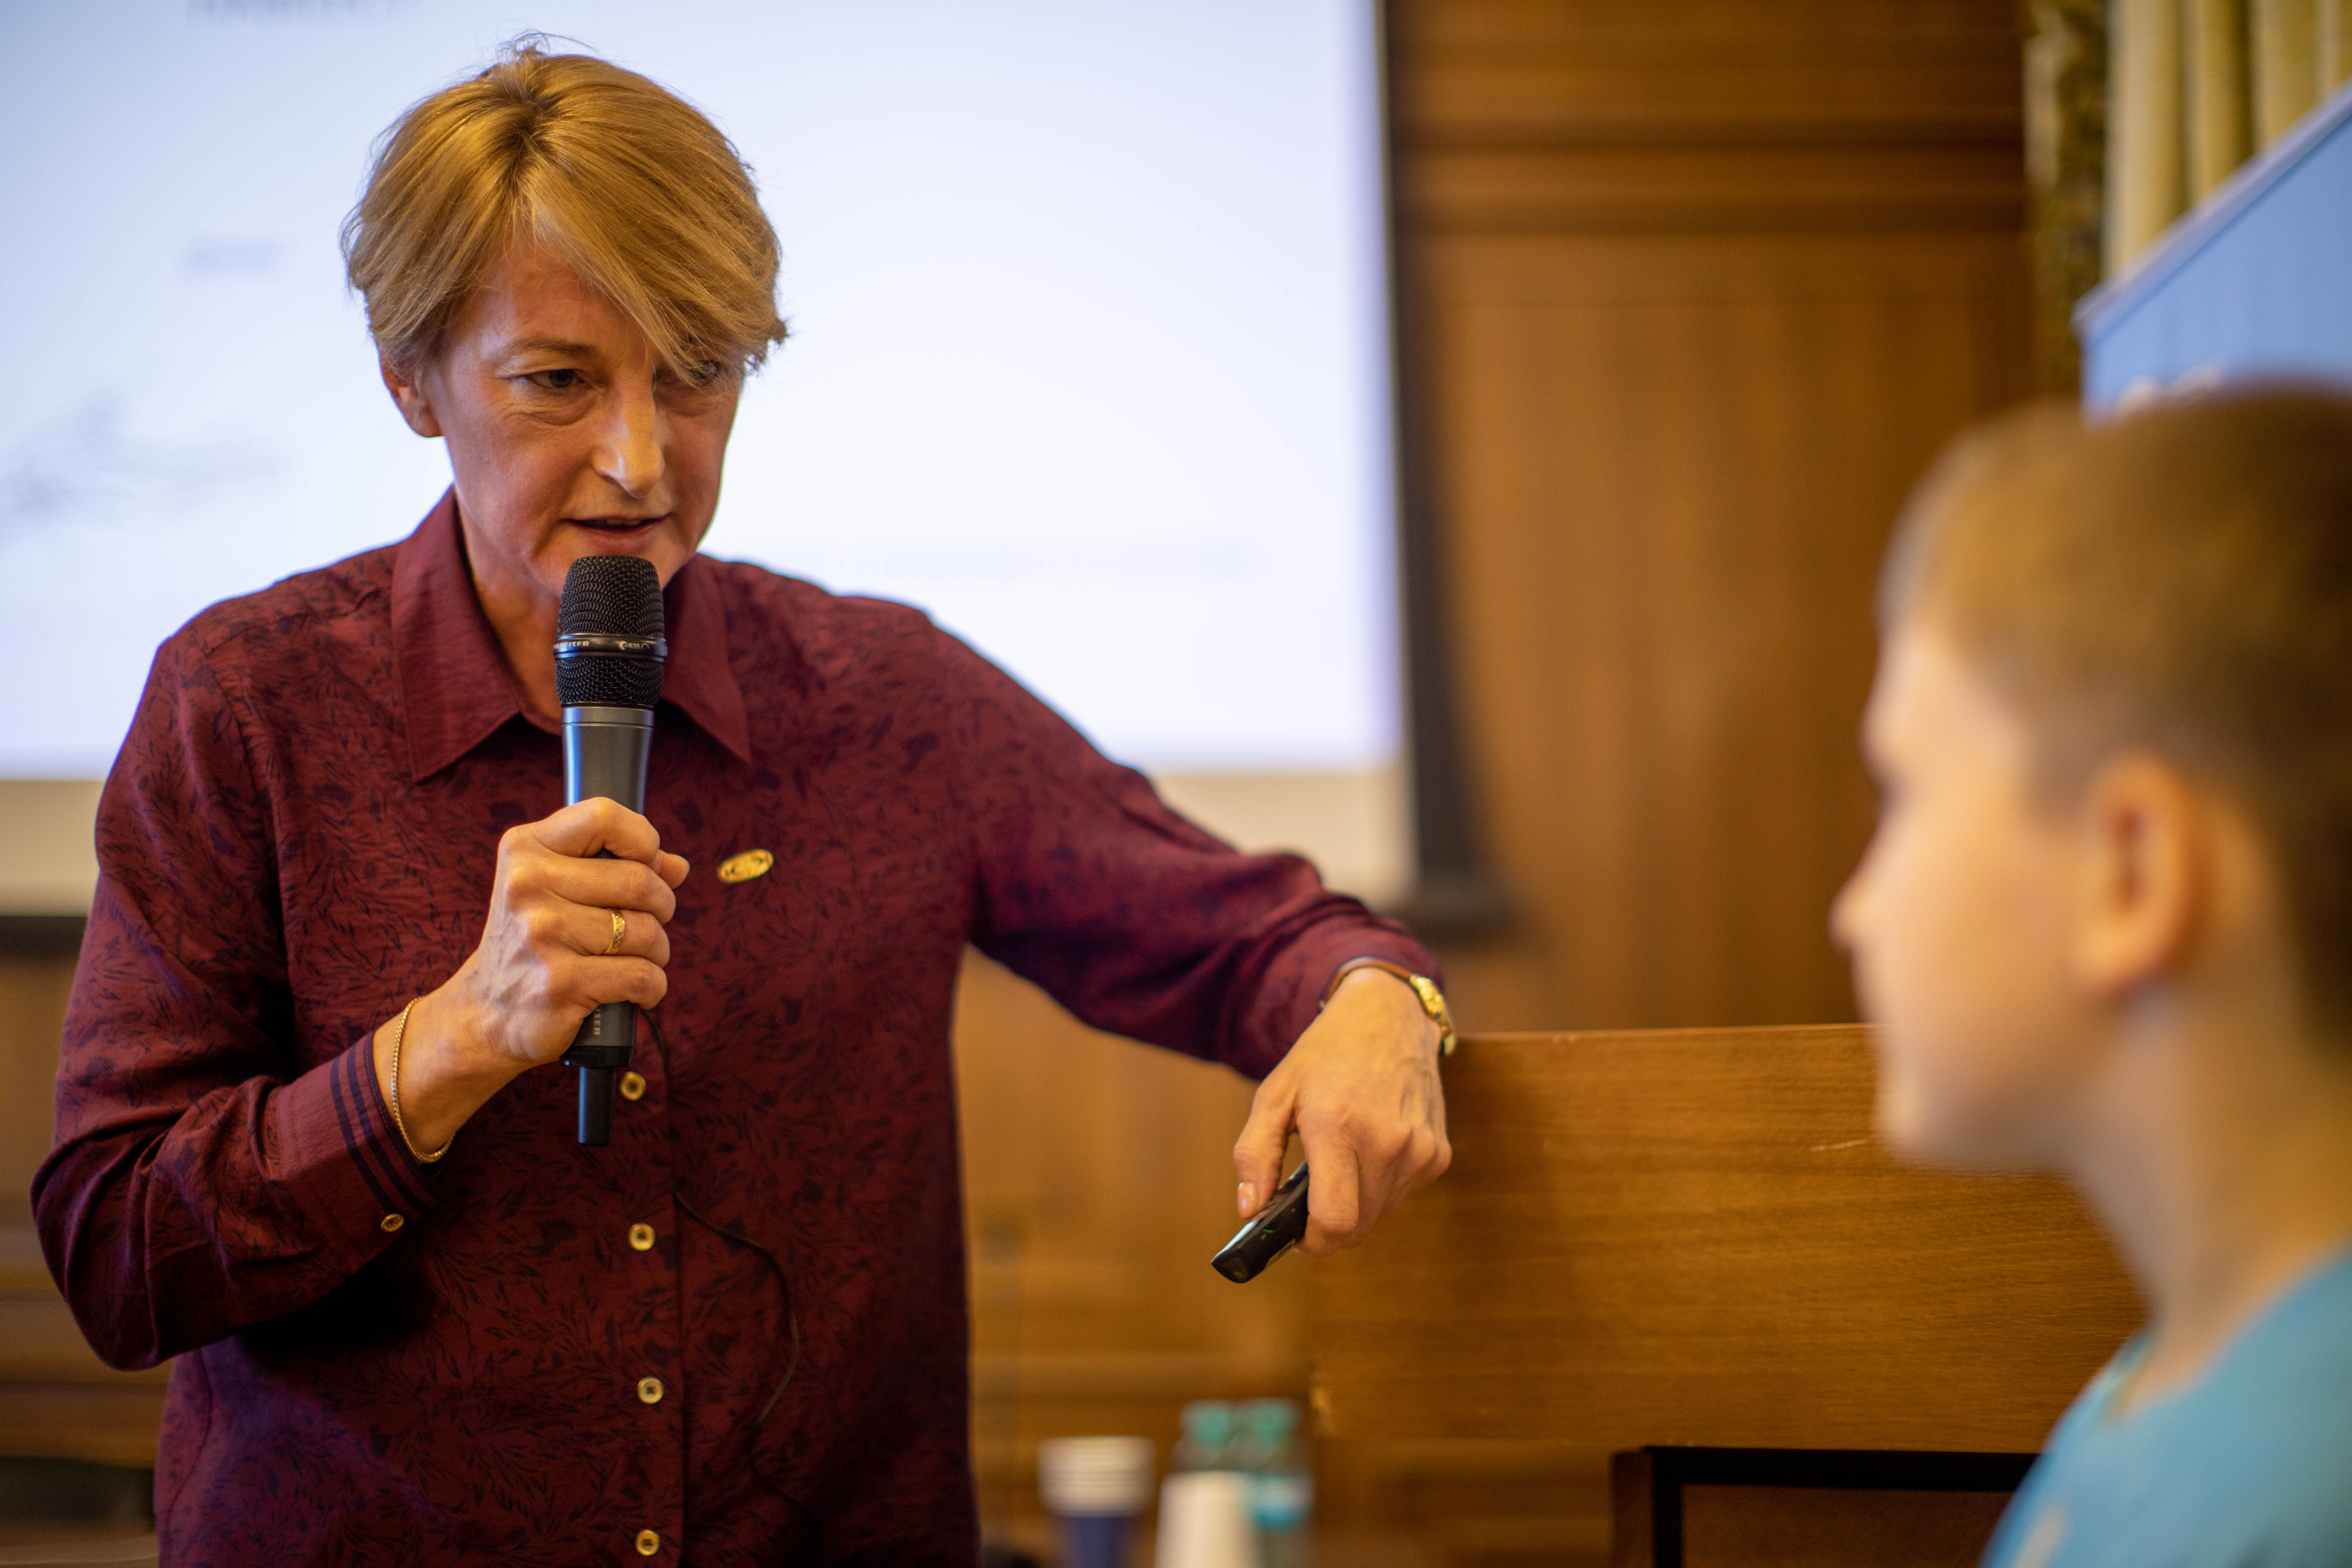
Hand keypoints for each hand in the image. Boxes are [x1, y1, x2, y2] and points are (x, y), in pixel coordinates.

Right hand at [372, 798, 689, 1151]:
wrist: (487, 1013)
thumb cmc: (536, 941)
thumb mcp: (558, 888)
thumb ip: (617, 865)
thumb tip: (676, 866)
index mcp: (525, 850)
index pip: (603, 816)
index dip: (642, 839)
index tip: (645, 864)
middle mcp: (528, 886)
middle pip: (639, 881)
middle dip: (661, 905)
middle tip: (646, 922)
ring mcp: (542, 935)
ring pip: (646, 931)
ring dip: (657, 950)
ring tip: (635, 958)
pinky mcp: (560, 983)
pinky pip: (641, 976)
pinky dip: (653, 987)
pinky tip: (637, 990)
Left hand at [1231, 968, 1451, 1254]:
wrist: (1389, 1017)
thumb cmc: (1325, 1056)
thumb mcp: (1274, 1095)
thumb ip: (1253, 1155)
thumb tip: (1250, 1210)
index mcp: (1338, 1127)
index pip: (1335, 1223)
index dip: (1310, 1241)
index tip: (1295, 1235)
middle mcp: (1386, 1142)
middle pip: (1357, 1228)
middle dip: (1328, 1224)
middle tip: (1310, 1197)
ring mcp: (1418, 1150)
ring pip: (1380, 1214)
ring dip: (1356, 1203)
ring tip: (1341, 1161)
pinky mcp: (1438, 1154)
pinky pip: (1402, 1195)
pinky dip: (1380, 1186)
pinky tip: (1370, 1149)